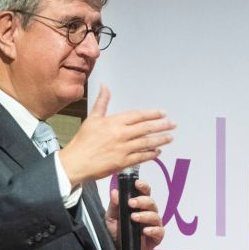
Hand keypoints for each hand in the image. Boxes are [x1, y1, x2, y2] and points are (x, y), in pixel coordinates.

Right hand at [57, 85, 172, 186]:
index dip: (152, 114)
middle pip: (146, 128)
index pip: (138, 116)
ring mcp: (123, 149)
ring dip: (160, 140)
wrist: (76, 162)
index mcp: (114, 122)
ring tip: (170, 137)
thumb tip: (104, 86)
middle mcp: (121, 134)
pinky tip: (158, 152)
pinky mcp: (123, 162)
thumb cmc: (83, 141)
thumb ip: (102, 102)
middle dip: (161, 125)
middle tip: (172, 124)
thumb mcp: (92, 118)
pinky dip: (151, 154)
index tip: (162, 113)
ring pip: (146, 142)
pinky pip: (141, 157)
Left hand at [106, 178, 165, 249]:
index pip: (145, 192)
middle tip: (131, 203)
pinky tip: (145, 231)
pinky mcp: (157, 237)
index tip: (136, 183)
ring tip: (133, 217)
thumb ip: (114, 206)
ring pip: (155, 216)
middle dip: (142, 201)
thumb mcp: (111, 218)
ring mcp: (154, 224)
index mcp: (139, 205)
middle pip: (151, 202)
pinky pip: (159, 231)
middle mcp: (149, 212)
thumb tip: (114, 192)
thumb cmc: (117, 232)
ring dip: (145, 215)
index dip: (143, 186)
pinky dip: (153, 230)